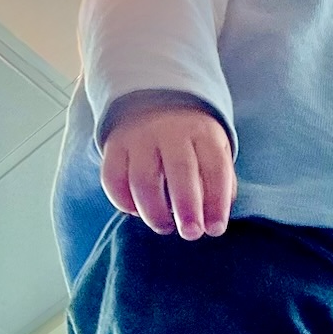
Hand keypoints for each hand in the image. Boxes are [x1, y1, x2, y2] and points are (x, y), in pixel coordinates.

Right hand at [101, 98, 234, 238]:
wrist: (153, 99)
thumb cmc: (191, 140)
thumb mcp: (213, 150)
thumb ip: (219, 182)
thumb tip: (214, 220)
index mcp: (203, 133)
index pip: (215, 168)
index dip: (217, 203)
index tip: (214, 230)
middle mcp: (171, 132)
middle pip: (180, 171)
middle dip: (187, 208)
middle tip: (191, 234)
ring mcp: (140, 137)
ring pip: (143, 180)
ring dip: (154, 212)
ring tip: (164, 227)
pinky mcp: (114, 146)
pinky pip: (113, 179)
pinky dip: (123, 202)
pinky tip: (136, 212)